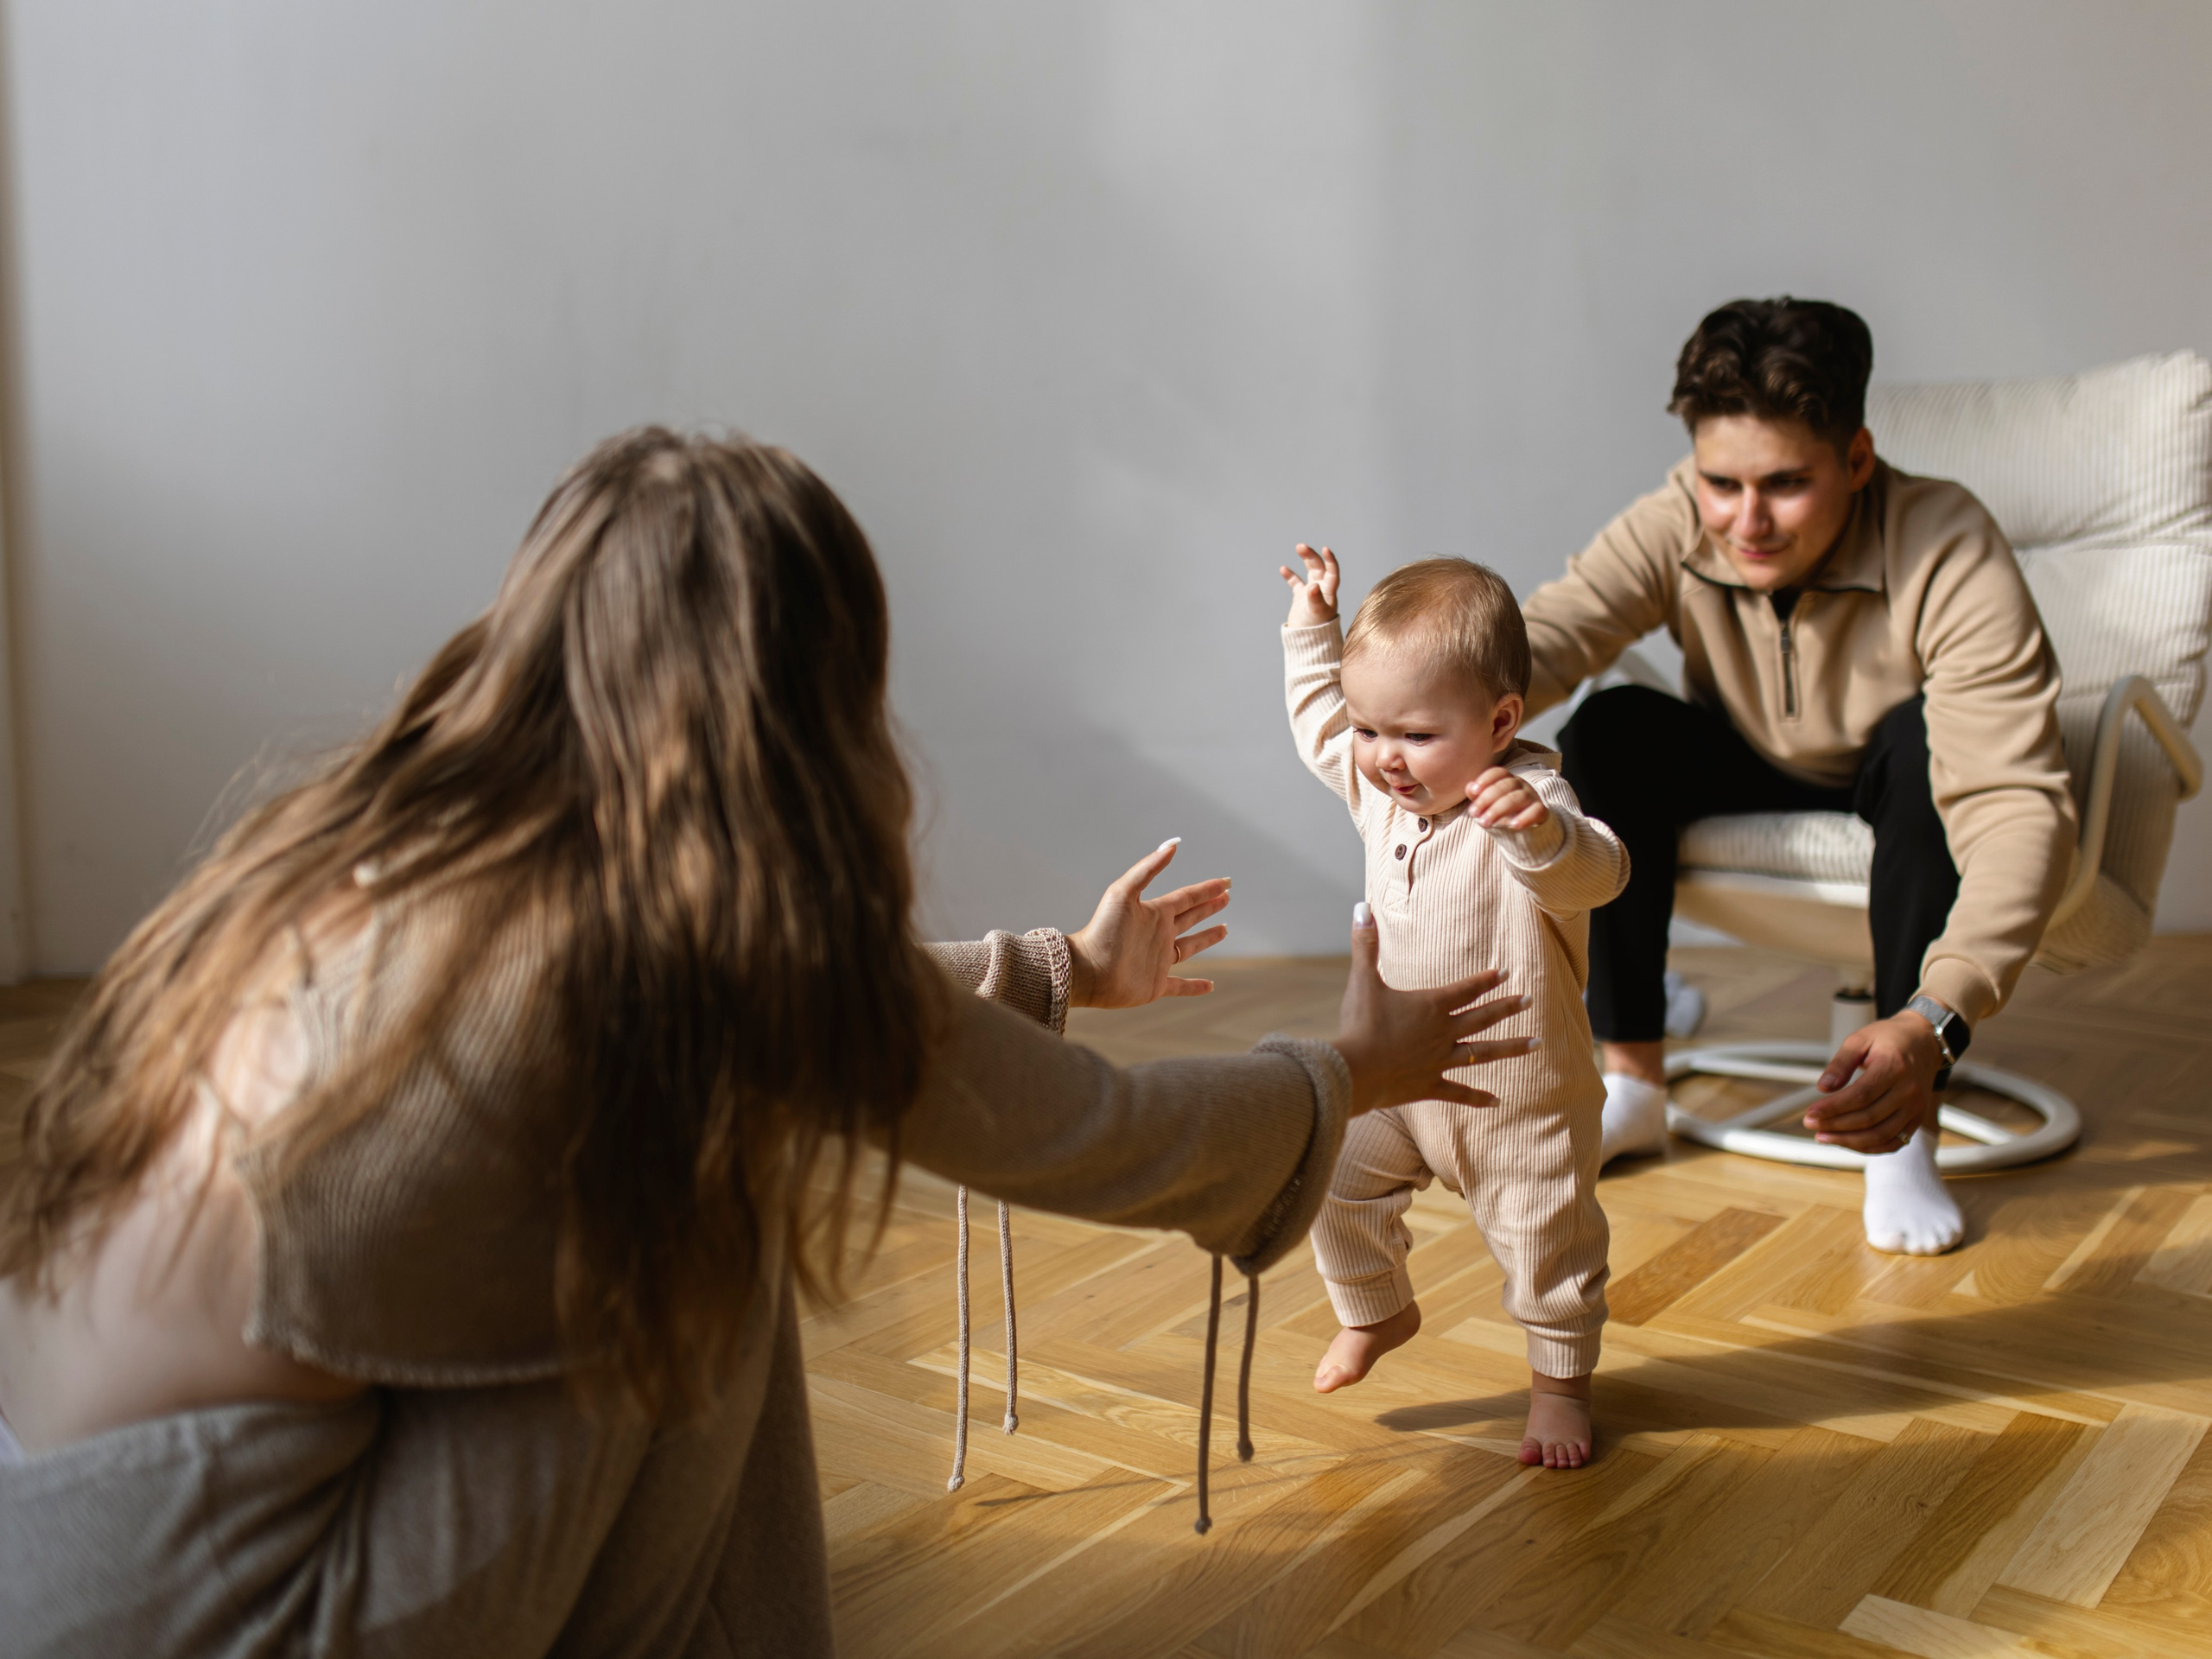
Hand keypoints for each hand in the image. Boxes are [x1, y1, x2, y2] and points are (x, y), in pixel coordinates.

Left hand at [1067, 839, 1230, 1008]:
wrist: (1086, 970)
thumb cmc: (1102, 930)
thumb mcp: (1123, 892)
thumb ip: (1147, 867)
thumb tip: (1172, 844)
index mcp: (1154, 913)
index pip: (1186, 897)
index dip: (1206, 890)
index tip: (1225, 883)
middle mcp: (1159, 935)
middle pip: (1190, 917)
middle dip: (1208, 908)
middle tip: (1227, 898)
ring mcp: (1158, 960)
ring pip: (1189, 948)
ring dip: (1207, 939)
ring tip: (1224, 930)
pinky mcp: (1155, 985)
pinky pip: (1181, 985)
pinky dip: (1195, 986)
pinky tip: (1210, 986)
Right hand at [1280, 543, 1341, 626]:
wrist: (1309, 642)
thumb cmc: (1317, 629)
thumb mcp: (1317, 613)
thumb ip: (1315, 599)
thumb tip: (1312, 586)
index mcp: (1329, 592)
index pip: (1332, 572)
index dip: (1330, 560)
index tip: (1325, 549)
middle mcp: (1322, 589)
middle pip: (1319, 567)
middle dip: (1311, 556)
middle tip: (1301, 547)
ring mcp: (1311, 592)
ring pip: (1310, 571)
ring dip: (1305, 559)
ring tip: (1298, 547)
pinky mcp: (1301, 598)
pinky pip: (1296, 583)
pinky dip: (1290, 575)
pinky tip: (1283, 568)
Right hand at [1332, 903, 1534, 1114]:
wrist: (1355, 1070)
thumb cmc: (1359, 1023)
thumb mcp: (1362, 980)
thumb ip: (1365, 945)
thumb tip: (1361, 907)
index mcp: (1431, 1006)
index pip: (1466, 989)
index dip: (1487, 979)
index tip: (1506, 972)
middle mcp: (1443, 1032)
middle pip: (1483, 1017)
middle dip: (1508, 1007)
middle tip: (1530, 1000)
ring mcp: (1440, 1061)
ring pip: (1484, 1053)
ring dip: (1511, 1048)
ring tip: (1537, 1044)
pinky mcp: (1429, 1085)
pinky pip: (1460, 1092)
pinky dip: (1478, 1097)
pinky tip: (1497, 1101)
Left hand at [1467, 767, 1547, 829]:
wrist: (1528, 830)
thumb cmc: (1505, 814)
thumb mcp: (1489, 805)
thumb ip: (1479, 796)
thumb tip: (1469, 787)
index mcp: (1507, 780)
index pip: (1498, 772)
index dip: (1486, 779)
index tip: (1474, 792)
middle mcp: (1521, 785)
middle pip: (1506, 785)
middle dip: (1487, 799)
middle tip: (1474, 814)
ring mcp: (1532, 797)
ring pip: (1518, 797)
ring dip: (1499, 809)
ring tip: (1485, 823)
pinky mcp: (1542, 812)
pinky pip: (1537, 811)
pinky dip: (1525, 817)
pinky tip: (1513, 826)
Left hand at [1803, 1011, 1943, 1151]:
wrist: (1923, 1042)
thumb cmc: (1888, 1039)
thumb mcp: (1860, 1039)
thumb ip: (1841, 1062)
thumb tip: (1823, 1087)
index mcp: (1894, 1067)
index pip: (1860, 1095)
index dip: (1833, 1108)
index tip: (1810, 1112)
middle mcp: (1909, 1091)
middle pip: (1869, 1118)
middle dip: (1835, 1125)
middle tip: (1810, 1124)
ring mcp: (1916, 1107)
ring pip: (1881, 1135)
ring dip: (1849, 1141)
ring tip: (1823, 1137)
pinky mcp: (1917, 1118)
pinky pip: (1894, 1142)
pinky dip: (1870, 1148)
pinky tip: (1847, 1142)